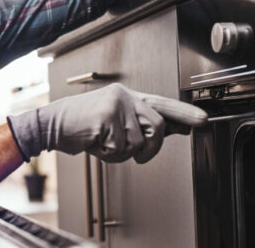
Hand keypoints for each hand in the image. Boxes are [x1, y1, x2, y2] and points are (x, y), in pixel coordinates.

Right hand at [7, 83, 206, 163]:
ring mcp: (116, 105)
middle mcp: (125, 96)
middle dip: (150, 149)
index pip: (162, 103)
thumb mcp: (113, 124)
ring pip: (138, 142)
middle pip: (157, 127)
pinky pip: (120, 148)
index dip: (184, 113)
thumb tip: (171, 130)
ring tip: (102, 144)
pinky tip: (94, 143)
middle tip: (138, 157)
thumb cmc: (82, 126)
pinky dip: (108, 154)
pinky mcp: (106, 117)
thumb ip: (139, 126)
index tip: (203, 120)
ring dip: (121, 154)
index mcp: (128, 97)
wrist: (52, 124)